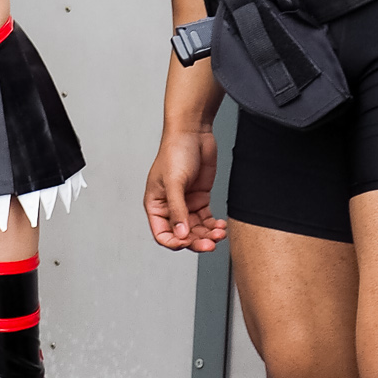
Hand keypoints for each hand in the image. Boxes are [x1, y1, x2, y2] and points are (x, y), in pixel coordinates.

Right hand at [144, 128, 226, 251]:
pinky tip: (221, 226)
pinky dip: (214, 226)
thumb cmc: (175, 152)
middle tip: (210, 244)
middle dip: (196, 241)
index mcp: (156, 205)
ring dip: (208, 235)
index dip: (174, 242)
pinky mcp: (200, 199)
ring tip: (219, 234)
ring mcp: (186, 204)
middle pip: (182, 235)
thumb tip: (180, 234)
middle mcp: (170, 208)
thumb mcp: (174, 182)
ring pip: (196, 229)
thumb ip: (177, 209)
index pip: (162, 234)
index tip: (188, 243)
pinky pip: (206, 220)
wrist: (193, 133)